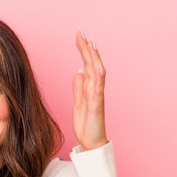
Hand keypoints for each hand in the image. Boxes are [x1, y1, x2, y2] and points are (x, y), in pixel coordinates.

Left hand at [72, 31, 108, 149]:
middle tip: (81, 33)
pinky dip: (99, 77)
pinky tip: (97, 67)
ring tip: (90, 44)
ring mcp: (97, 96)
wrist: (91, 143)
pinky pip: (99, 89)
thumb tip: (78, 73)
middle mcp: (95, 89)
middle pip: (92, 64)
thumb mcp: (77, 103)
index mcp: (89, 88)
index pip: (86, 65)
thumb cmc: (87, 124)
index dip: (83, 51)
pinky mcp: (97, 105)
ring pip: (97, 73)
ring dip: (94, 58)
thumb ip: (78, 88)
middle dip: (87, 49)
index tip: (78, 37)